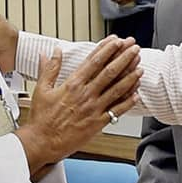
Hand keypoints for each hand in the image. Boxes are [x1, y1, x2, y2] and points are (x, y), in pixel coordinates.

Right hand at [14, 36, 141, 172]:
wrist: (42, 142)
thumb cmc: (42, 118)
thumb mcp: (41, 89)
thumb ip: (50, 68)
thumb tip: (54, 51)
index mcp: (72, 84)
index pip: (93, 61)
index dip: (107, 49)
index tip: (116, 40)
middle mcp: (85, 94)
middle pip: (109, 72)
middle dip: (124, 57)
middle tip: (133, 47)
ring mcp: (93, 109)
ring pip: (116, 89)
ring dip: (130, 76)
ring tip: (140, 66)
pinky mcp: (98, 123)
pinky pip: (117, 111)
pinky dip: (128, 102)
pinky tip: (136, 94)